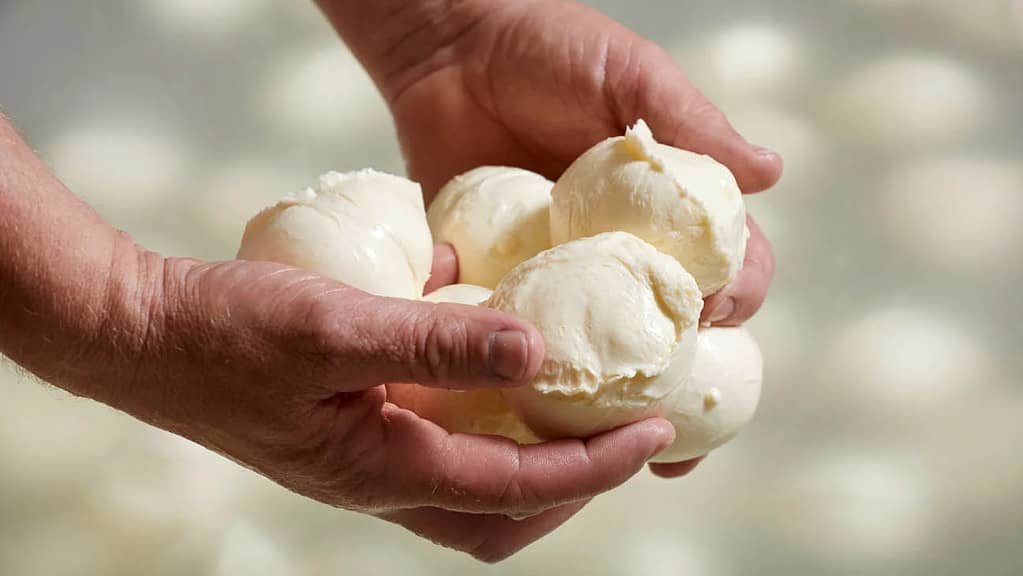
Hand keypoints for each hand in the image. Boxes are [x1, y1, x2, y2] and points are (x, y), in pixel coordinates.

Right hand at [108, 254, 674, 561]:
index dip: (594, 467)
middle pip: (500, 512)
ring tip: (573, 405)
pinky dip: (475, 407)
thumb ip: (432, 338)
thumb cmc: (223, 331)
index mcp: (382, 468)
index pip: (516, 489)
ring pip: (469, 480)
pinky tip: (485, 350)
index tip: (653, 432)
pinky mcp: (349, 424)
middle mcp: (379, 475)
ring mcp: (363, 454)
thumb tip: (534, 348)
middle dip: (570, 484)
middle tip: (621, 433)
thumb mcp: (332, 325)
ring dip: (527, 453)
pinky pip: (432, 432)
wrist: (139, 333)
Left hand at [380, 0, 779, 476]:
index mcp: (669, 208)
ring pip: (605, 351)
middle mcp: (624, 249)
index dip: (735, 299)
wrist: (450, 46)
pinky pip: (529, 336)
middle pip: (672, 329)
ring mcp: (565, 271)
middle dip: (688, 384)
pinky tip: (541, 420)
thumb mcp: (629, 77)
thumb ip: (692, 125)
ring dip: (620, 405)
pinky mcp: (506, 280)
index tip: (717, 317)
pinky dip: (538, 378)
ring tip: (622, 455)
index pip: (726, 266)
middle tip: (684, 434)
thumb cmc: (549, 48)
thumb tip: (771, 171)